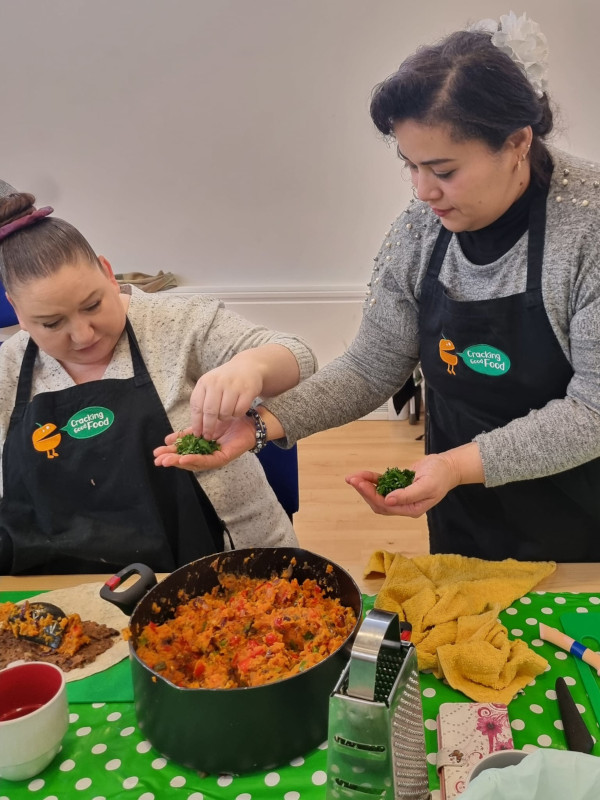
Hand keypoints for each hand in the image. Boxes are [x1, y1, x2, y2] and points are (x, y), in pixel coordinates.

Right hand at [153, 417, 255, 471]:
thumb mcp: (202, 426)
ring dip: (180, 462)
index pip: (182, 454)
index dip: (170, 454)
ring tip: (168, 461)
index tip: (157, 453)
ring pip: (195, 463)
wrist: (247, 420)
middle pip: (186, 461)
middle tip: (158, 460)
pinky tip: (184, 458)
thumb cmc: (227, 423)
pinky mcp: (223, 458)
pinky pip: (207, 461)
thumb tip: (168, 439)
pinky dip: (195, 459)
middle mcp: (207, 457)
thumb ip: (188, 433)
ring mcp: (215, 459)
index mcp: (201, 450)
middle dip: (171, 460)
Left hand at [190, 360, 263, 439]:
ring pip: (225, 413)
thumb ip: (202, 403)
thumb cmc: (225, 381)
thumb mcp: (210, 386)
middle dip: (208, 427)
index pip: (196, 406)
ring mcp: (232, 385)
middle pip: (210, 412)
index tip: (197, 434)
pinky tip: (237, 409)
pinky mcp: (247, 390)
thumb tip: (196, 428)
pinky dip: (237, 414)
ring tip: (226, 413)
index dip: (196, 422)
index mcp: (205, 382)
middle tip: (208, 436)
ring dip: (225, 418)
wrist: (247, 367)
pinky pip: (239, 411)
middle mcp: (217, 382)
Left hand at [345, 444, 482, 516]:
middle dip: (364, 491)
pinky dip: (372, 480)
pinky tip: (364, 475)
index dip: (371, 496)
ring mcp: (400, 496)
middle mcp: (403, 505)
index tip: (360, 484)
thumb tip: (388, 501)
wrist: (447, 466)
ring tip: (353, 477)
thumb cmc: (440, 476)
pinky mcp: (398, 486)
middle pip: (378, 502)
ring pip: (377, 494)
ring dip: (365, 486)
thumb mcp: (427, 485)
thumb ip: (408, 495)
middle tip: (352, 479)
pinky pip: (382, 485)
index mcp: (411, 509)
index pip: (386, 506)